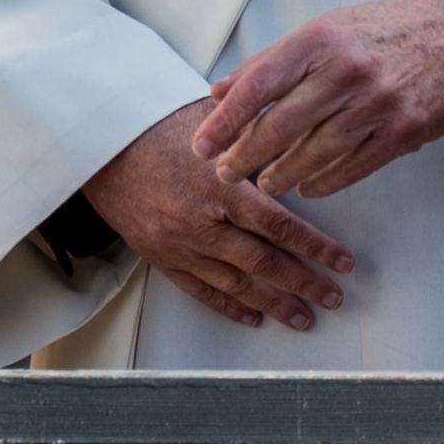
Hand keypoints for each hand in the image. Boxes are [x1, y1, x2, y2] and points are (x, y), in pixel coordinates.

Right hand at [89, 101, 354, 330]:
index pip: (280, 227)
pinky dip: (228, 306)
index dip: (316, 248)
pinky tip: (252, 316)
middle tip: (333, 298)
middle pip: (264, 263)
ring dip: (273, 303)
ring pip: (235, 283)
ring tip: (302, 317)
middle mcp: (201, 223)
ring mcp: (178, 244)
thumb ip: (257, 144)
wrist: (100, 143)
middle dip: (304, 283)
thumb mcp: (216, 127)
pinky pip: (199, 290)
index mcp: (220, 189)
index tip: (343, 262)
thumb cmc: (158, 126)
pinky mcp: (159, 256)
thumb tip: (303, 147)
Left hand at [195, 0, 443, 200]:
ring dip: (283, 173)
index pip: (258, 86)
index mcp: (321, 41)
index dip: (225, 121)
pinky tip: (308, 186)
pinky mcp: (404, 130)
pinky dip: (326, 180)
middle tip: (225, 173)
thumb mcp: (330, 28)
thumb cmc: (393, 28)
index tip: (202, 144)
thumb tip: (223, 89)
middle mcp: (346, 72)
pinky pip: (354, 165)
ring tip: (265, 184)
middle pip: (280, 125)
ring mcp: (377, 104)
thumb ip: (274, 60)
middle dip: (245, 156)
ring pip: (314, 151)